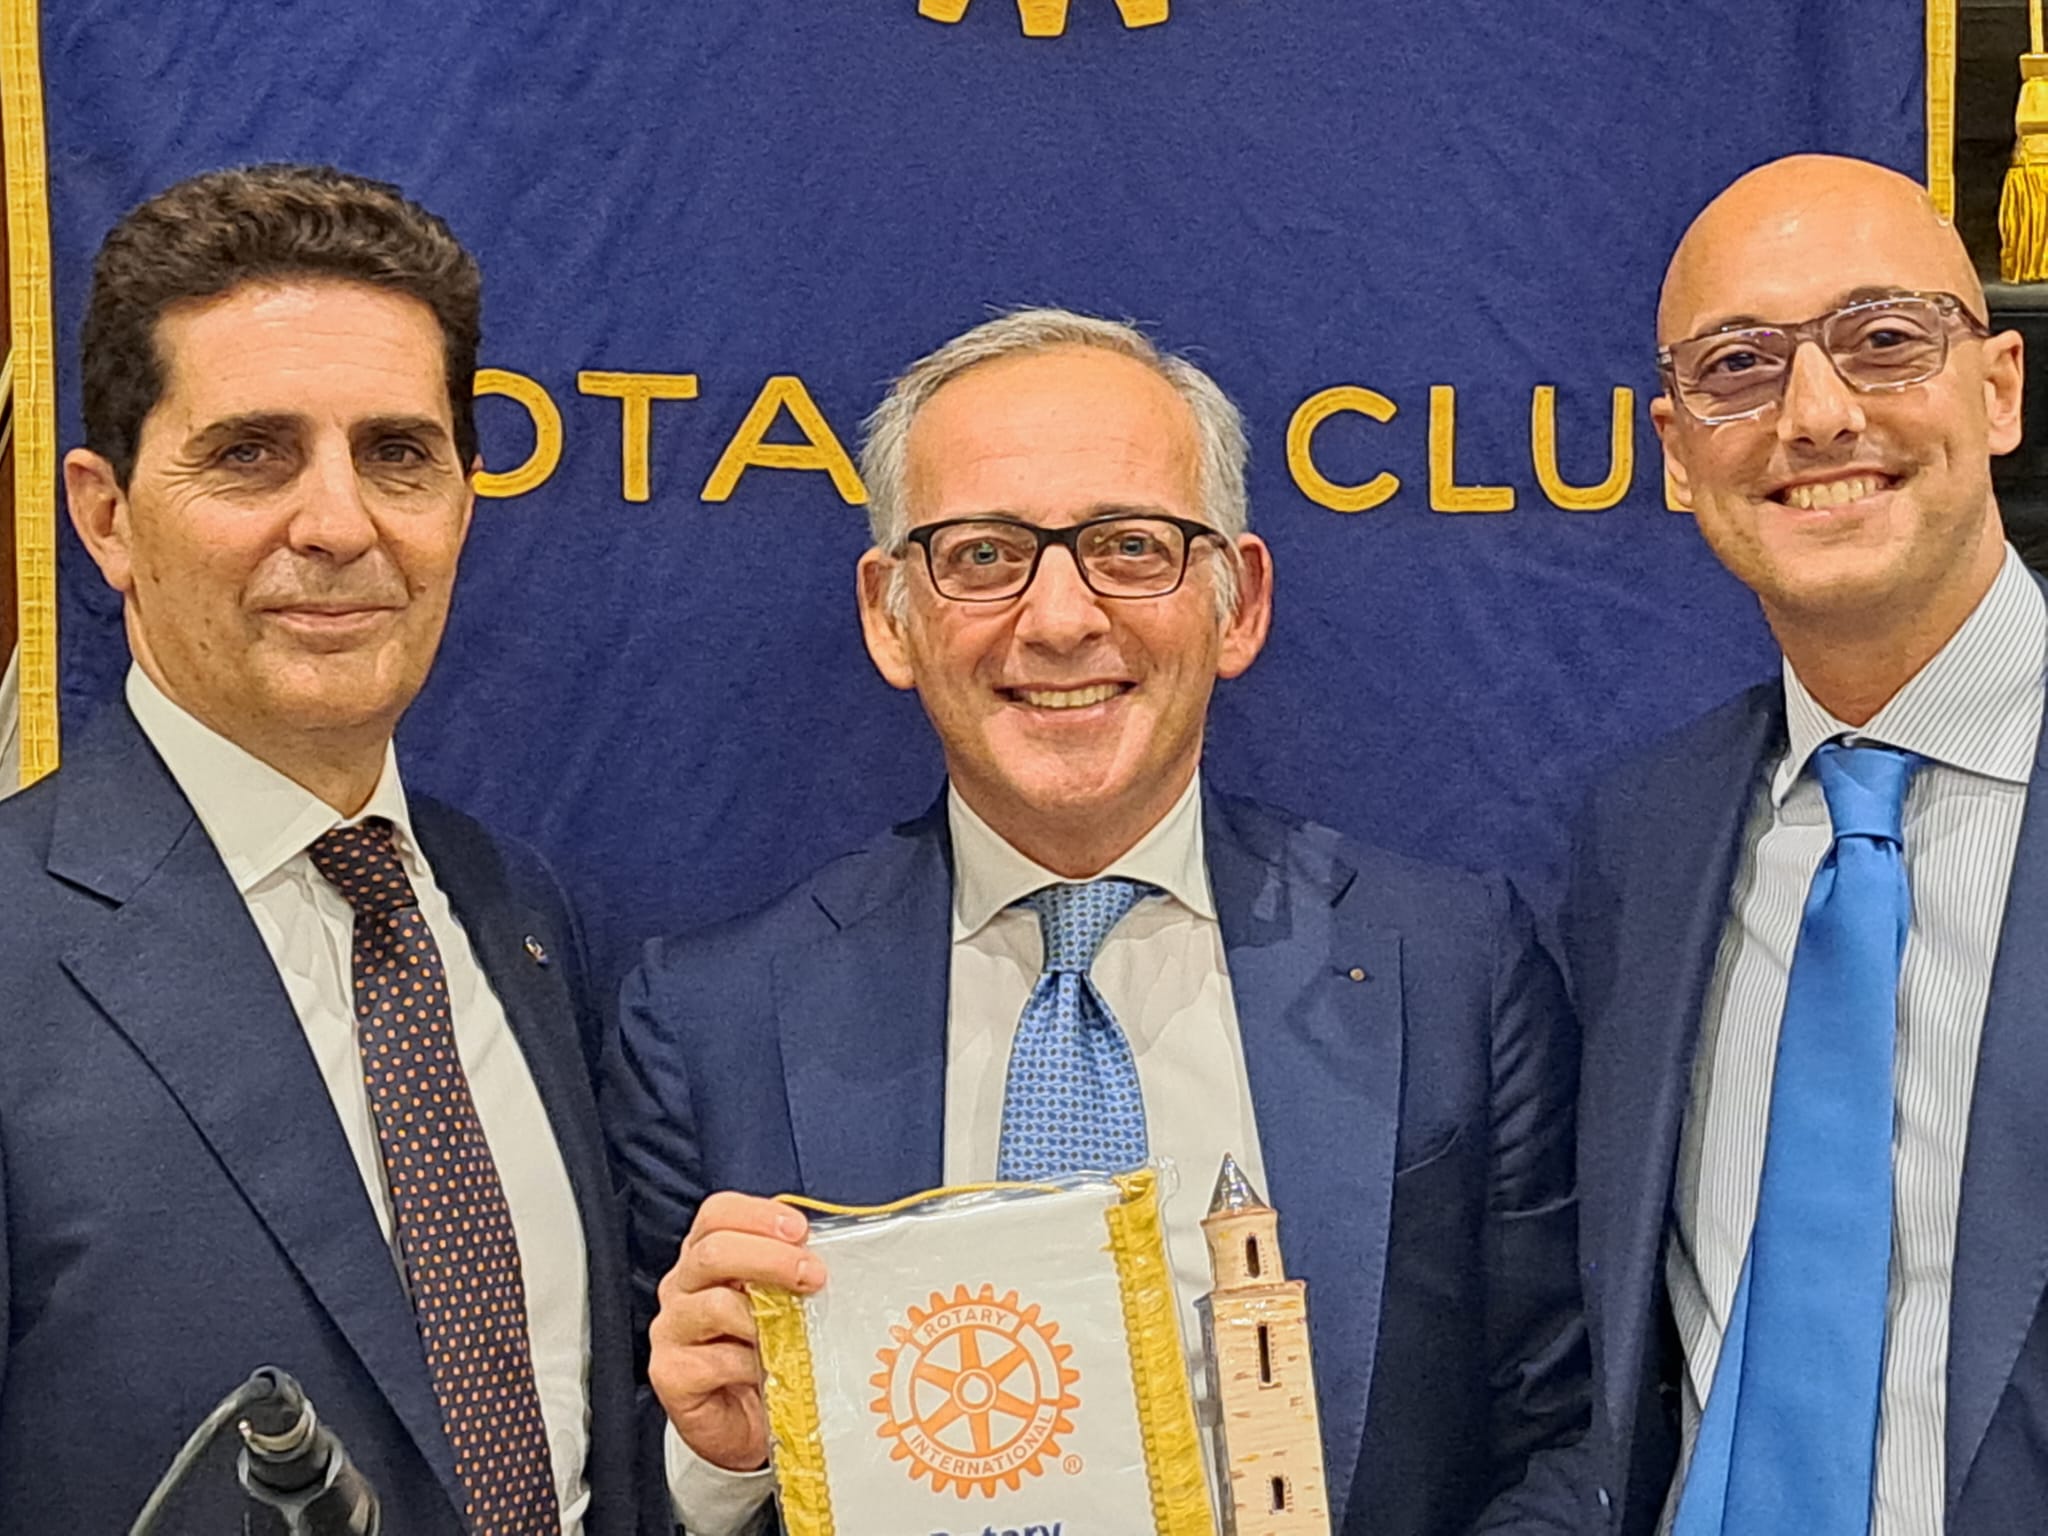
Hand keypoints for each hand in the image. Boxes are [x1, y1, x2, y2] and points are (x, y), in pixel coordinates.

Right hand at [649, 1191, 823, 1472]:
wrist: (746, 1425)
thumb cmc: (767, 1356)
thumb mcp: (782, 1303)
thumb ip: (792, 1273)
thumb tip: (830, 1254)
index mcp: (707, 1258)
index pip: (718, 1214)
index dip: (758, 1214)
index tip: (800, 1230)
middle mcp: (681, 1286)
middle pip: (713, 1252)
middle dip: (770, 1258)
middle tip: (813, 1275)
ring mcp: (672, 1329)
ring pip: (714, 1304)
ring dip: (766, 1318)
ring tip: (795, 1334)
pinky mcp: (671, 1373)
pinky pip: (715, 1360)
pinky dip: (752, 1365)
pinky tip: (769, 1372)